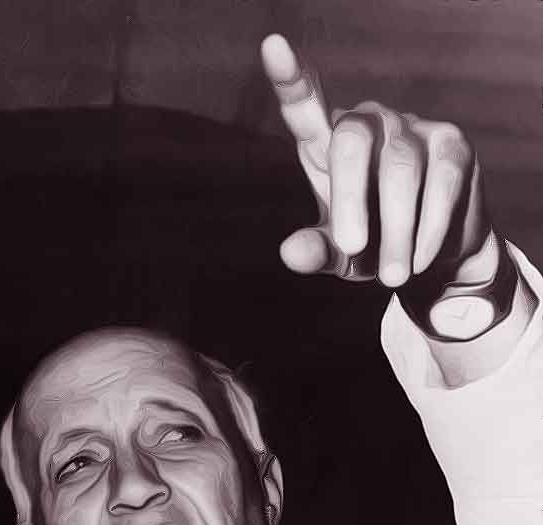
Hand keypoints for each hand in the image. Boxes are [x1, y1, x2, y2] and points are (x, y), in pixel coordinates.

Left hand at [261, 33, 512, 339]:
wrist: (431, 261)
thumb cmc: (370, 248)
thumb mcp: (337, 255)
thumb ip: (315, 252)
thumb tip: (291, 252)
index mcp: (326, 144)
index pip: (304, 104)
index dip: (290, 77)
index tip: (272, 47)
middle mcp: (368, 123)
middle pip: (352, 139)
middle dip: (351, 199)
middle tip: (353, 248)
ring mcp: (412, 129)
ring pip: (399, 169)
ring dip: (396, 229)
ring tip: (393, 275)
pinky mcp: (452, 145)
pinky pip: (440, 182)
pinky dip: (427, 227)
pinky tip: (418, 260)